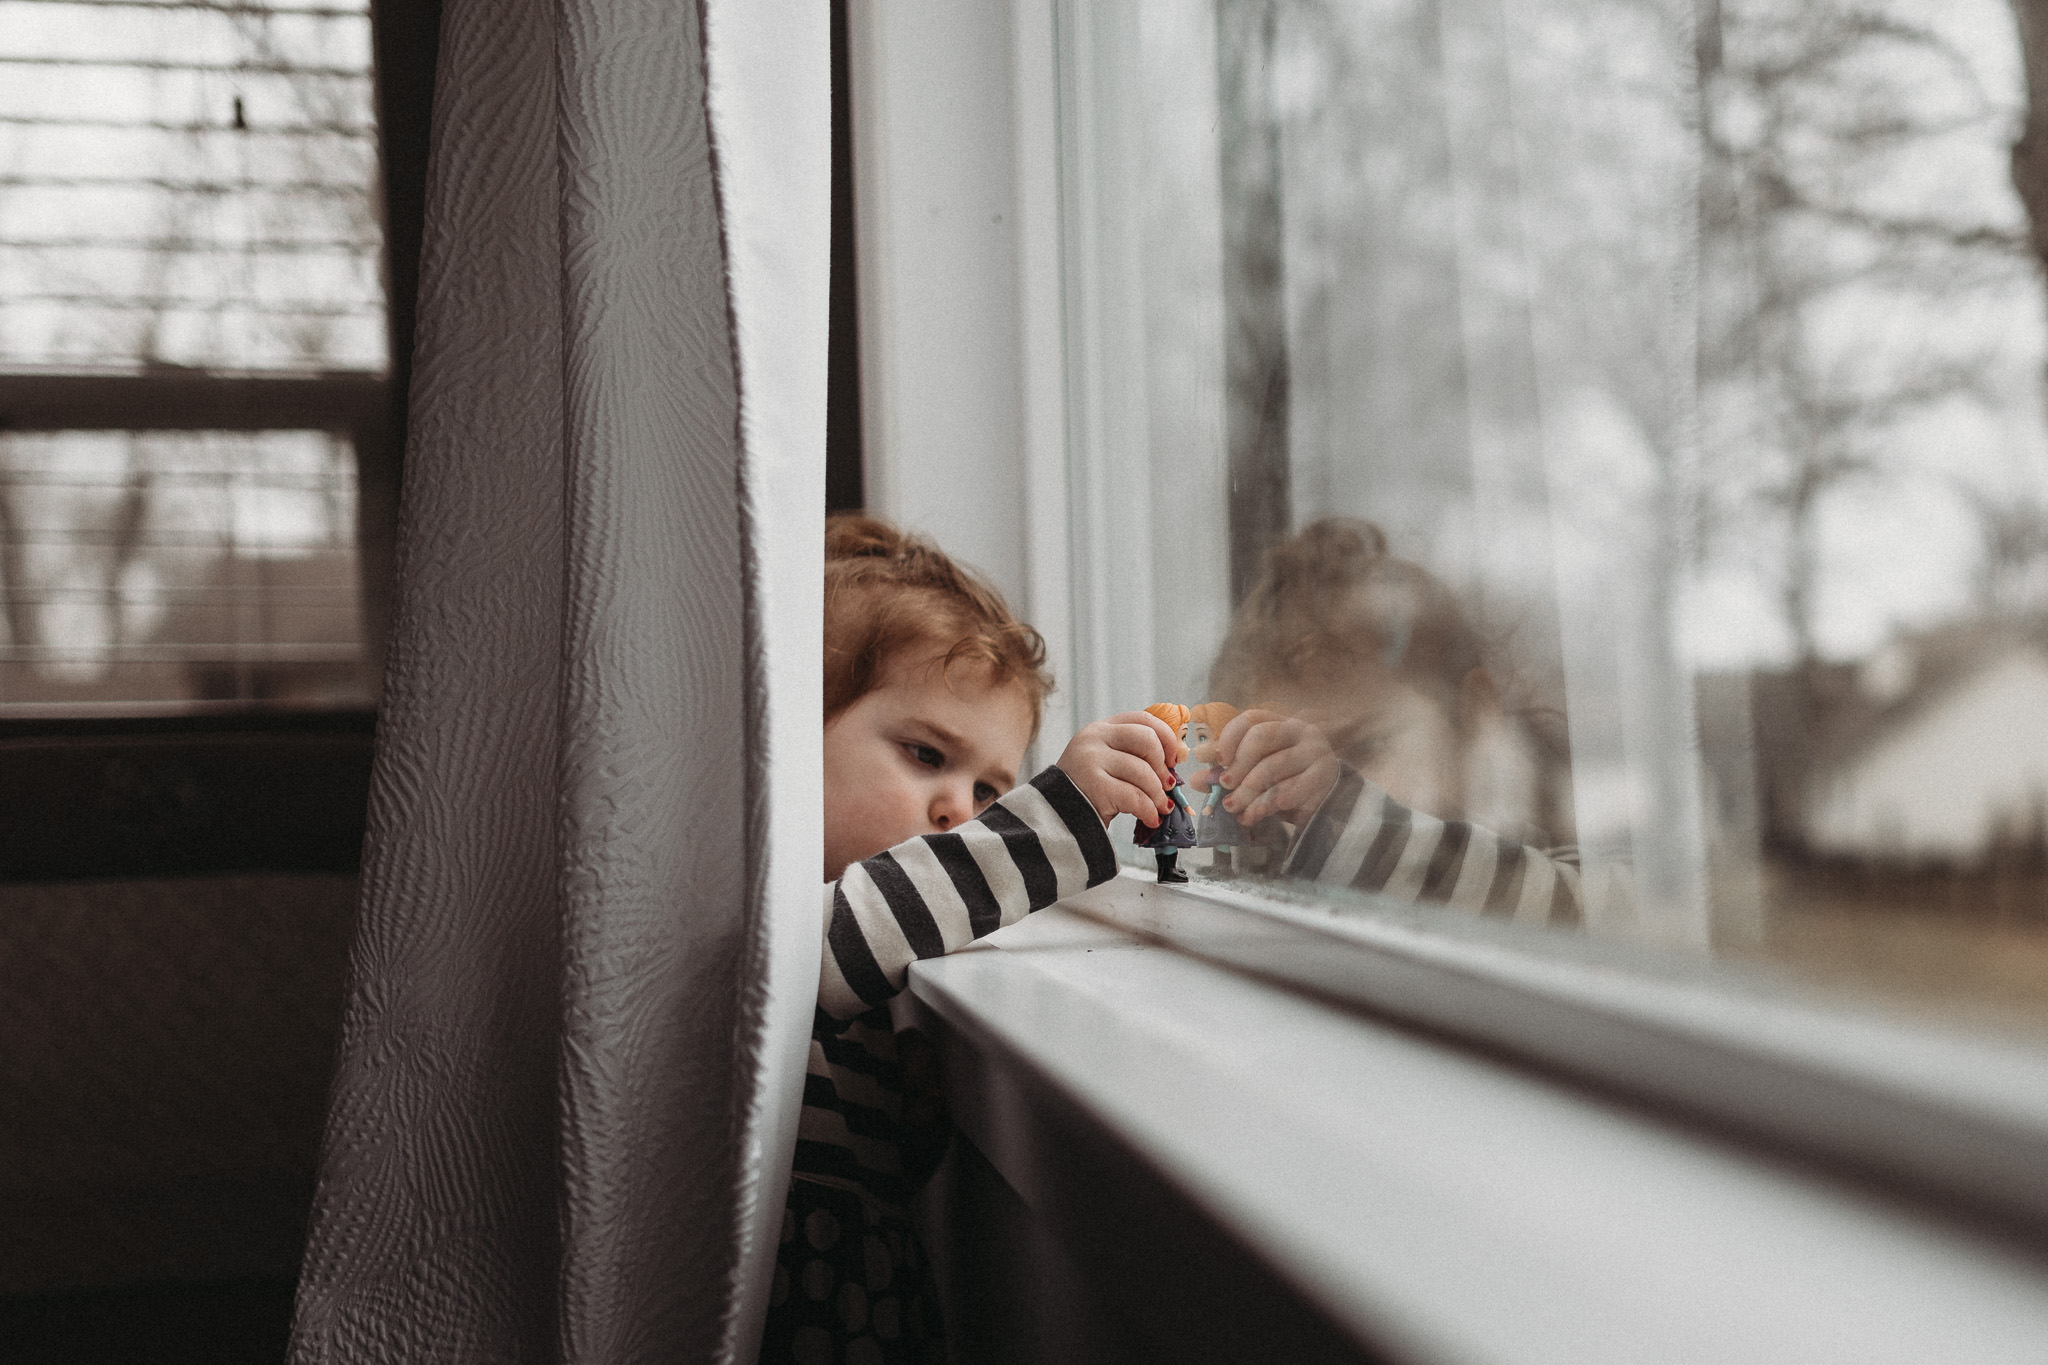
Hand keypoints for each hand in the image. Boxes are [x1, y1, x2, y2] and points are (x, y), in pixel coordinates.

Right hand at [1057, 710, 1183, 825]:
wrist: (1054, 816)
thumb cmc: (1087, 791)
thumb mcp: (1106, 762)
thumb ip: (1133, 754)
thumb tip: (1176, 758)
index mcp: (1101, 729)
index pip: (1142, 719)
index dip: (1166, 737)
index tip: (1173, 758)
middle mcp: (1094, 738)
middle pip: (1146, 739)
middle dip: (1162, 765)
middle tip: (1166, 785)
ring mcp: (1091, 760)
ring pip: (1143, 771)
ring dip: (1157, 795)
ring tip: (1159, 808)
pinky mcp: (1093, 786)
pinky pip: (1135, 797)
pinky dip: (1148, 810)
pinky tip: (1150, 818)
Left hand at [1213, 709, 1341, 824]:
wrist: (1329, 806)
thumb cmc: (1288, 785)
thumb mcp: (1256, 777)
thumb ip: (1228, 774)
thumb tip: (1196, 779)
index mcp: (1282, 723)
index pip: (1252, 718)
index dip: (1229, 736)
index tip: (1215, 759)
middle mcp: (1301, 731)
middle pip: (1261, 736)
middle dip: (1237, 763)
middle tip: (1225, 785)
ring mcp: (1316, 751)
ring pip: (1272, 766)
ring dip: (1246, 791)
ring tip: (1232, 807)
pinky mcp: (1324, 776)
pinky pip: (1288, 790)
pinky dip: (1264, 806)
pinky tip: (1251, 816)